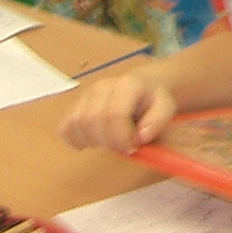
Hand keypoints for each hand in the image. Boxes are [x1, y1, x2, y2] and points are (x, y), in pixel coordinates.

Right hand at [58, 70, 176, 153]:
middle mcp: (103, 87)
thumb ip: (157, 121)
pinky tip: (93, 142)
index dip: (121, 137)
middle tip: (123, 148)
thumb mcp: (166, 107)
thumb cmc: (152, 100)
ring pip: (75, 124)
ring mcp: (86, 96)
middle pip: (92, 120)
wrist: (142, 87)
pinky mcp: (75, 106)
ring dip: (91, 143)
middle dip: (107, 142)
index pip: (114, 114)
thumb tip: (141, 136)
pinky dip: (76, 141)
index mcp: (127, 85)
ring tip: (110, 142)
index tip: (132, 147)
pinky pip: (65, 128)